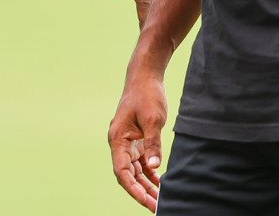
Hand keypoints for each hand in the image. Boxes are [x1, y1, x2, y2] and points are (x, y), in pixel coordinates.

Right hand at [109, 66, 166, 210]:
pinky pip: (141, 163)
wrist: (145, 76)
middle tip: (158, 207)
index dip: (134, 190)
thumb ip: (153, 144)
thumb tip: (155, 168)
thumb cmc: (146, 95)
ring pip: (135, 171)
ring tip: (160, 200)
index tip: (148, 202)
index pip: (122, 172)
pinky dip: (150, 174)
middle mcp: (120, 144)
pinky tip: (161, 183)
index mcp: (117, 139)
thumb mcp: (152, 120)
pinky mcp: (137, 140)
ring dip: (146, 185)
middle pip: (128, 175)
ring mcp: (128, 143)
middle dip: (141, 192)